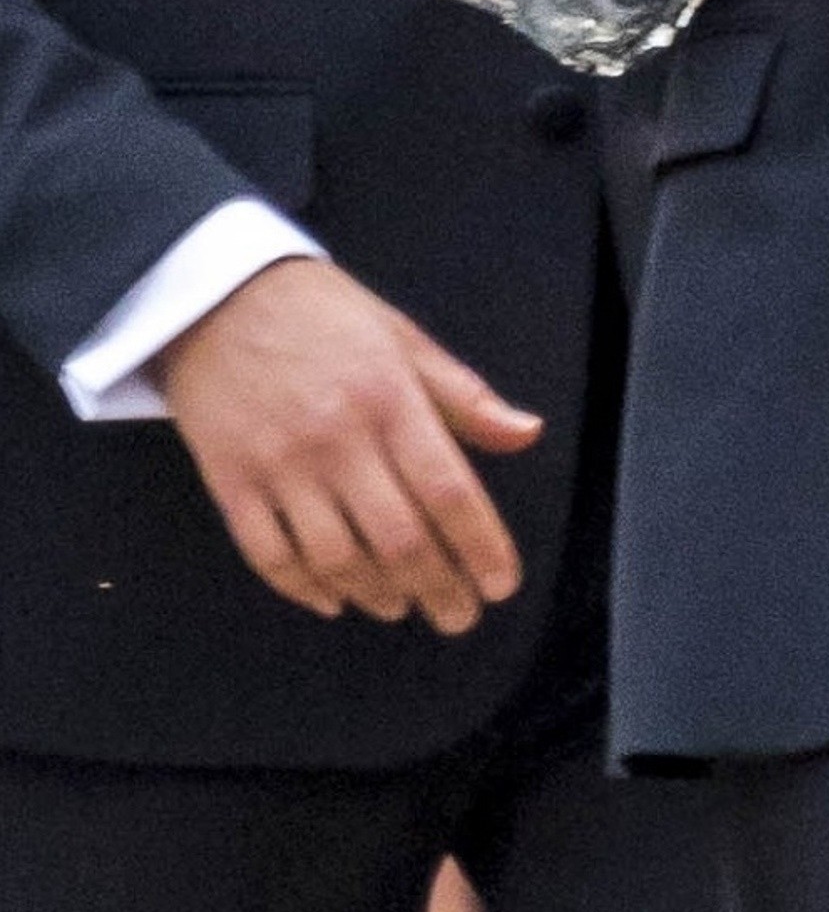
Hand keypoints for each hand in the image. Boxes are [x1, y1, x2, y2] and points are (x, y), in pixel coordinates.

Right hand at [153, 257, 542, 633]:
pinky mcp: (232, 482)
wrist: (218, 295)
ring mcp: (281, 464)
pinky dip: (305, 589)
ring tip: (402, 605)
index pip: (448, 489)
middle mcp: (338, 436)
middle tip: (460, 616)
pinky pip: (271, 556)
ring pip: (337, 557)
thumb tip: (527, 433)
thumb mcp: (403, 337)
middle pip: (398, 537)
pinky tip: (335, 599)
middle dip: (438, 587)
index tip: (500, 583)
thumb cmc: (322, 315)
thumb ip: (464, 395)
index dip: (480, 546)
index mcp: (389, 397)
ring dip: (377, 594)